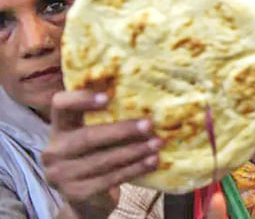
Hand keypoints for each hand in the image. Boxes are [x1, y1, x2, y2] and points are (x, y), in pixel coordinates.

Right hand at [43, 91, 161, 217]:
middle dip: (122, 130)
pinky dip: (135, 169)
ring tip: (157, 144)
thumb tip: (146, 104)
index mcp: (59, 129)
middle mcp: (54, 151)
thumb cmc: (96, 158)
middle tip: (149, 125)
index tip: (108, 97)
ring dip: (135, 151)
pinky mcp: (76, 193)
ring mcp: (61, 175)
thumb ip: (107, 122)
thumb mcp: (95, 139)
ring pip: (103, 160)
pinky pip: (110, 178)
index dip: (81, 99)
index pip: (61, 106)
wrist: (87, 200)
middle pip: (88, 137)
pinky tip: (152, 161)